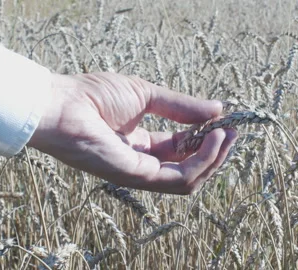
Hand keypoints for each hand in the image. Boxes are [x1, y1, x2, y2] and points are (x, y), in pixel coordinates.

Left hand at [27, 72, 236, 193]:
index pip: (182, 148)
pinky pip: (179, 179)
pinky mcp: (137, 177)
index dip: (206, 138)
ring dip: (213, 158)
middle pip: (189, 167)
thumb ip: (181, 106)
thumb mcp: (147, 95)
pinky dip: (201, 162)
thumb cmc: (94, 95)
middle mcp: (142, 162)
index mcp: (141, 143)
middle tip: (234, 132)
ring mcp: (139, 173)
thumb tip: (218, 109)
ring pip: (189, 178)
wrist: (62, 104)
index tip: (227, 122)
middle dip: (215, 151)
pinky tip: (212, 140)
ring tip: (227, 135)